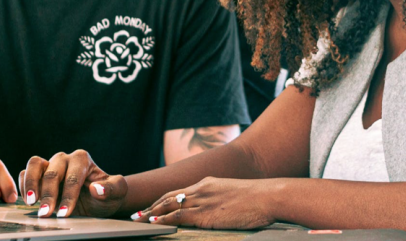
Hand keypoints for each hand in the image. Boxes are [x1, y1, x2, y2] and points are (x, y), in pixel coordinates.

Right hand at [19, 149, 127, 218]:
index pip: (73, 177)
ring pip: (35, 165)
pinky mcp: (38, 174)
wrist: (97, 200)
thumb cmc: (106, 195)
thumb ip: (112, 189)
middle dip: (49, 195)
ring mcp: (50, 165)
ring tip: (32, 202)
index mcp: (82, 159)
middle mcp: (64, 159)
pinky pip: (25, 173)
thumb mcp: (117, 193)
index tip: (65, 213)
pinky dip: (23, 184)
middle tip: (46, 214)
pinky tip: (27, 200)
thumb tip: (96, 189)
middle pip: (53, 172)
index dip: (69, 195)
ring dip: (31, 184)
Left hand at [136, 177, 275, 228]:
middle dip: (152, 206)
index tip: (152, 206)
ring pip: (169, 205)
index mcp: (209, 183)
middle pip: (170, 196)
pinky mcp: (205, 213)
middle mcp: (202, 189)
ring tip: (138, 220)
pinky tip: (153, 223)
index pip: (179, 191)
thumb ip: (221, 200)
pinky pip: (178, 216)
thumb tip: (217, 210)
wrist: (268, 196)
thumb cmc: (258, 199)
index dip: (163, 199)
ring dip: (151, 214)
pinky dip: (162, 219)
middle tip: (137, 214)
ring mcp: (203, 200)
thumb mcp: (234, 196)